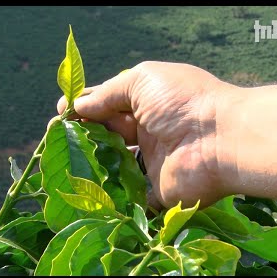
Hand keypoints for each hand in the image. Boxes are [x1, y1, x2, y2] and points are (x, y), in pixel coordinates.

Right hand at [57, 61, 238, 208]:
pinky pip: (128, 196)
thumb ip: (109, 92)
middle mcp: (149, 133)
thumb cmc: (182, 102)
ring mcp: (152, 163)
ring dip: (91, 163)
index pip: (109, 104)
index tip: (62, 111)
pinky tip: (82, 188)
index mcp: (147, 104)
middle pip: (108, 134)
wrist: (220, 140)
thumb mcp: (141, 81)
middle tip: (56, 135)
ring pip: (114, 165)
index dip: (84, 106)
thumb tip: (79, 105)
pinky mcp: (156, 192)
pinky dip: (109, 193)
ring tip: (64, 159)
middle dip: (82, 133)